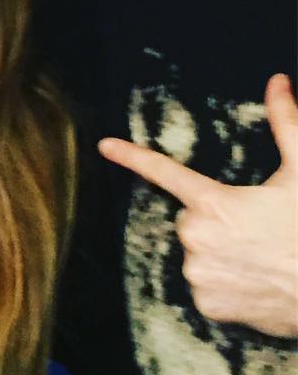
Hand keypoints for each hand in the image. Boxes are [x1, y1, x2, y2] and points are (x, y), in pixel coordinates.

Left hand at [99, 72, 297, 337]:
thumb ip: (285, 124)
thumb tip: (278, 81)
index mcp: (213, 204)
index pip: (164, 172)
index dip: (131, 156)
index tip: (104, 146)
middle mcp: (196, 238)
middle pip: (191, 219)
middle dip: (214, 220)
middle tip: (252, 230)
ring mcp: (199, 274)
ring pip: (197, 251)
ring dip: (219, 252)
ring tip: (257, 258)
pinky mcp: (207, 304)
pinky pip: (204, 285)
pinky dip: (222, 283)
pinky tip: (251, 281)